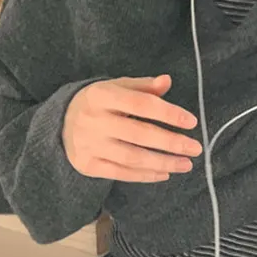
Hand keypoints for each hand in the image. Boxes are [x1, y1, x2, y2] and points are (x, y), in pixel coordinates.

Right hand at [63, 75, 202, 182]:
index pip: (140, 104)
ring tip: (185, 164)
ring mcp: (89, 145)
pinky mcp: (87, 165)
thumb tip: (167, 81)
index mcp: (101, 95)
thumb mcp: (116, 88)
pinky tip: (164, 173)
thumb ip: (143, 87)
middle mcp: (93, 120)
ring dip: (163, 163)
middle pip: (139, 134)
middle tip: (195, 148)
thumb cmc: (98, 103)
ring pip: (132, 158)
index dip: (168, 113)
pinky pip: (121, 173)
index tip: (191, 122)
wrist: (61, 124)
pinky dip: (145, 175)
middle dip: (171, 143)